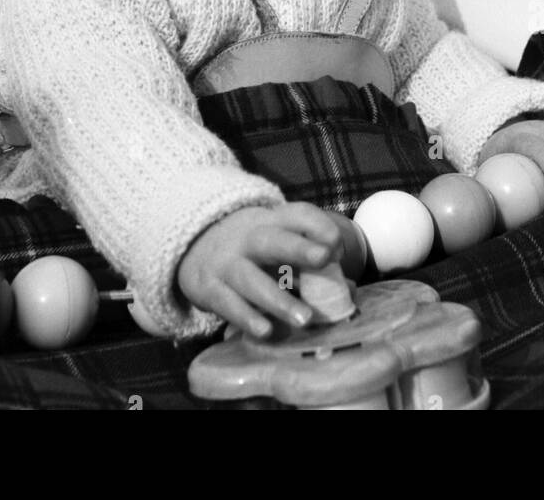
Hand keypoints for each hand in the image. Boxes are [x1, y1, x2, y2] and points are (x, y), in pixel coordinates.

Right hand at [177, 202, 342, 338]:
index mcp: (270, 222)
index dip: (318, 226)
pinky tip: (266, 330)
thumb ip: (309, 265)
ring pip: (250, 278)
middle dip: (297, 247)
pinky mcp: (208, 287)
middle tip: (323, 257)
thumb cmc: (251, 249)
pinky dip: (246, 317)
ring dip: (277, 298)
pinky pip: (227, 303)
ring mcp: (226, 263)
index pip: (296, 214)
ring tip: (304, 318)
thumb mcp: (277, 245)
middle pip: (271, 239)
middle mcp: (247, 238)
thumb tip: (350, 290)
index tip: (336, 246)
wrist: (192, 244)